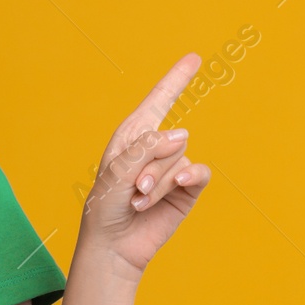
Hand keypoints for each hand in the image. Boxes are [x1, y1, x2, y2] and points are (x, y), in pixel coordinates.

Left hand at [76, 52, 211, 277]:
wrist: (114, 246)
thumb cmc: (106, 208)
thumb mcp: (115, 173)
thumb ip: (146, 148)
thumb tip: (184, 134)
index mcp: (132, 136)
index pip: (158, 102)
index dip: (176, 80)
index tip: (194, 58)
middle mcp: (154, 148)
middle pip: (169, 140)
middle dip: (150, 166)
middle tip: (134, 190)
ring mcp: (172, 168)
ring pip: (180, 160)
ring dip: (159, 183)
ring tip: (139, 201)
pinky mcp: (186, 189)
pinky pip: (198, 173)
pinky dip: (187, 180)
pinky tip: (177, 188)